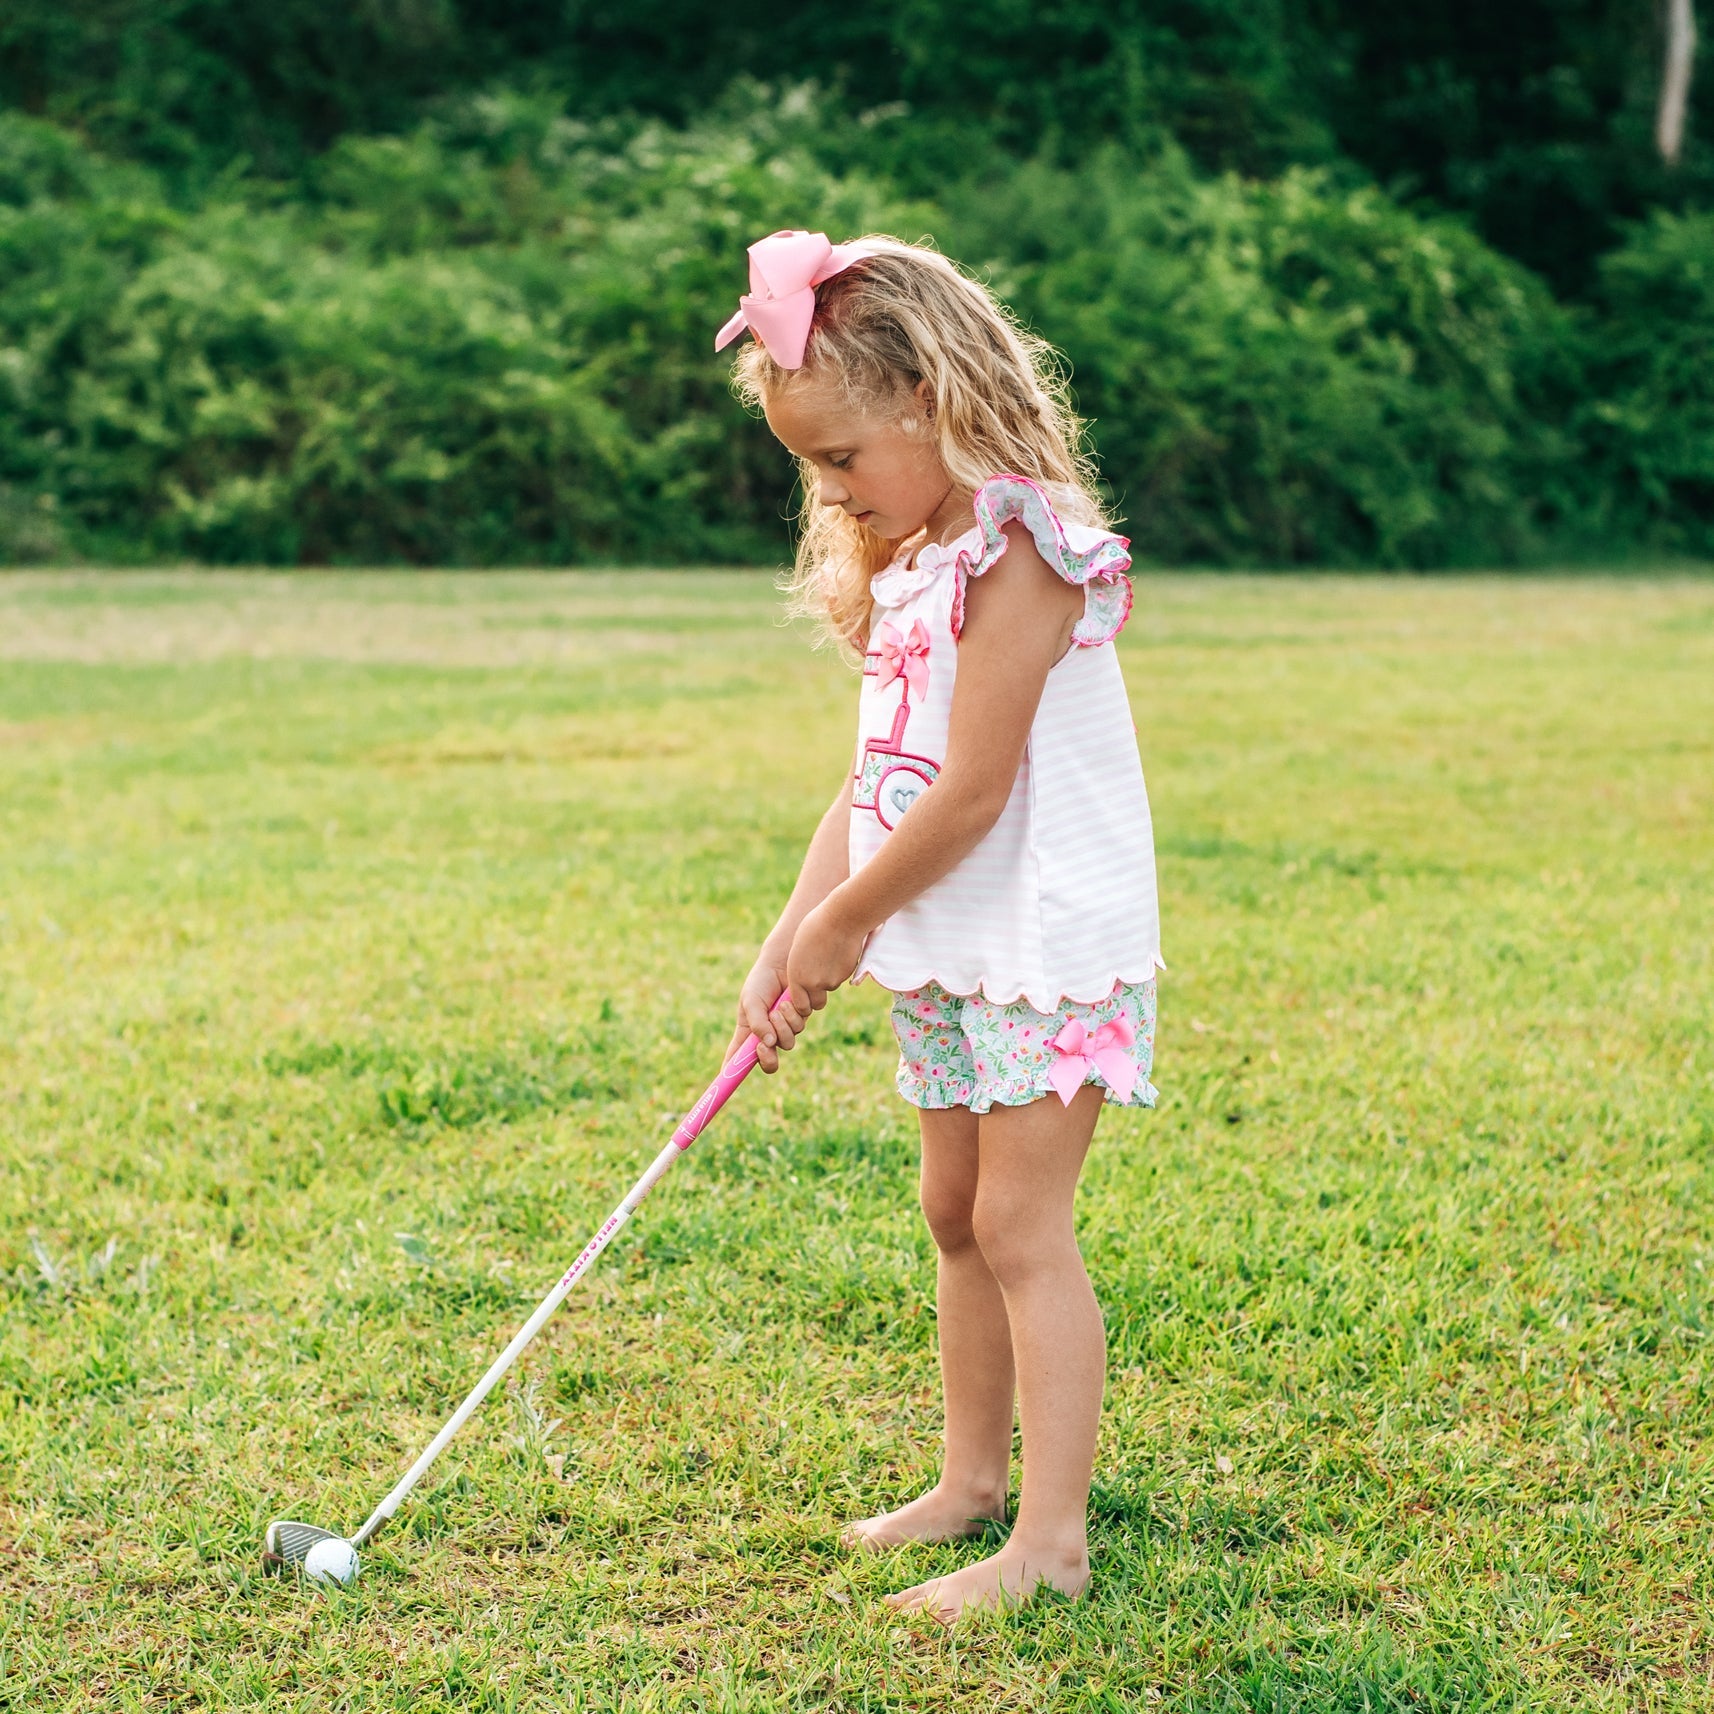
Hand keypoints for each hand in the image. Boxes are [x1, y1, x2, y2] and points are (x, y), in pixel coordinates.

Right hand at [725, 956, 809, 1073]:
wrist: (783, 962)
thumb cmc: (761, 981)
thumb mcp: (751, 1001)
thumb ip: (757, 1023)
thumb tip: (769, 1044)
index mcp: (748, 1033)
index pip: (738, 1058)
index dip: (732, 1073)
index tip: (725, 1081)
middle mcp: (767, 1035)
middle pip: (769, 1062)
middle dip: (768, 1057)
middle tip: (765, 1045)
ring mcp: (785, 1028)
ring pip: (788, 1043)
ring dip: (782, 1027)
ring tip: (778, 1008)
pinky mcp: (800, 1019)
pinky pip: (800, 1027)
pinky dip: (793, 1015)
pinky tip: (789, 1000)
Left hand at [786, 895, 867, 1015]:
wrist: (841, 920)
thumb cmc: (815, 927)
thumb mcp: (798, 950)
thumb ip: (800, 969)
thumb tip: (805, 980)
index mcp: (797, 977)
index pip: (800, 1005)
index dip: (803, 1003)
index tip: (804, 997)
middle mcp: (814, 984)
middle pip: (817, 1004)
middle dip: (817, 998)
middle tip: (818, 984)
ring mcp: (832, 981)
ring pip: (830, 987)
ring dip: (829, 979)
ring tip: (827, 956)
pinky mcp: (846, 975)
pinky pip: (841, 978)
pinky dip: (839, 970)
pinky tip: (837, 952)